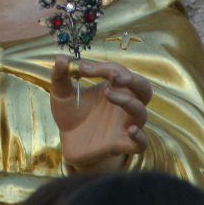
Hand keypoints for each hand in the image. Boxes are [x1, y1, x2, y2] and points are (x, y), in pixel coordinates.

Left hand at [50, 56, 151, 171]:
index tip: (82, 68)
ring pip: (141, 112)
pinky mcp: (122, 145)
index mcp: (114, 88)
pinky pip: (141, 144)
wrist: (67, 142)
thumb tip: (61, 58)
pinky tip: (131, 131)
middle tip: (113, 76)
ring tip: (108, 94)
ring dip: (128, 101)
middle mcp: (124, 105)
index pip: (118, 72)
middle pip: (143, 88)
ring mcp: (125, 125)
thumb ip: (60, 76)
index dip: (103, 67)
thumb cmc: (71, 114)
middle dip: (132, 79)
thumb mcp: (61, 93)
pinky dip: (140, 137)